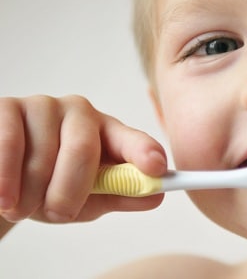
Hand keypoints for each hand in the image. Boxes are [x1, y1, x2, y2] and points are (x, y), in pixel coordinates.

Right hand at [0, 95, 165, 222]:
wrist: (5, 180)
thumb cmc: (52, 186)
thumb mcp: (89, 196)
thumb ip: (120, 194)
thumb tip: (156, 197)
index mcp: (107, 132)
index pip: (131, 139)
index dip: (144, 151)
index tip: (157, 167)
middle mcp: (80, 112)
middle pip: (83, 150)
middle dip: (69, 193)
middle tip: (57, 214)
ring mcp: (44, 106)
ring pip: (42, 156)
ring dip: (31, 196)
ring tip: (23, 206)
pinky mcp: (8, 108)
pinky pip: (9, 146)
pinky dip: (6, 181)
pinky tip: (5, 198)